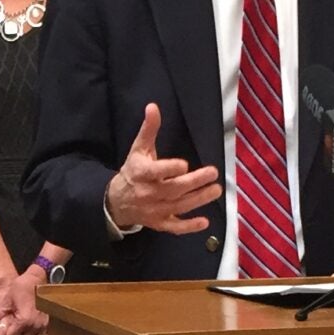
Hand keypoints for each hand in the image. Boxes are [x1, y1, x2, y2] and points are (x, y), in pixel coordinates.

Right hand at [103, 104, 220, 235]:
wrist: (117, 202)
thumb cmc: (133, 171)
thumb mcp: (138, 149)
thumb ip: (149, 129)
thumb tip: (153, 107)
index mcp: (142, 173)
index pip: (156, 172)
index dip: (170, 169)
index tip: (184, 165)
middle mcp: (148, 193)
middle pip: (174, 189)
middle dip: (194, 182)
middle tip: (213, 173)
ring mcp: (155, 210)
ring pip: (179, 206)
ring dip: (199, 199)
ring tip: (216, 190)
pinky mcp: (160, 223)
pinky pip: (175, 227)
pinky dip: (188, 227)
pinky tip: (204, 222)